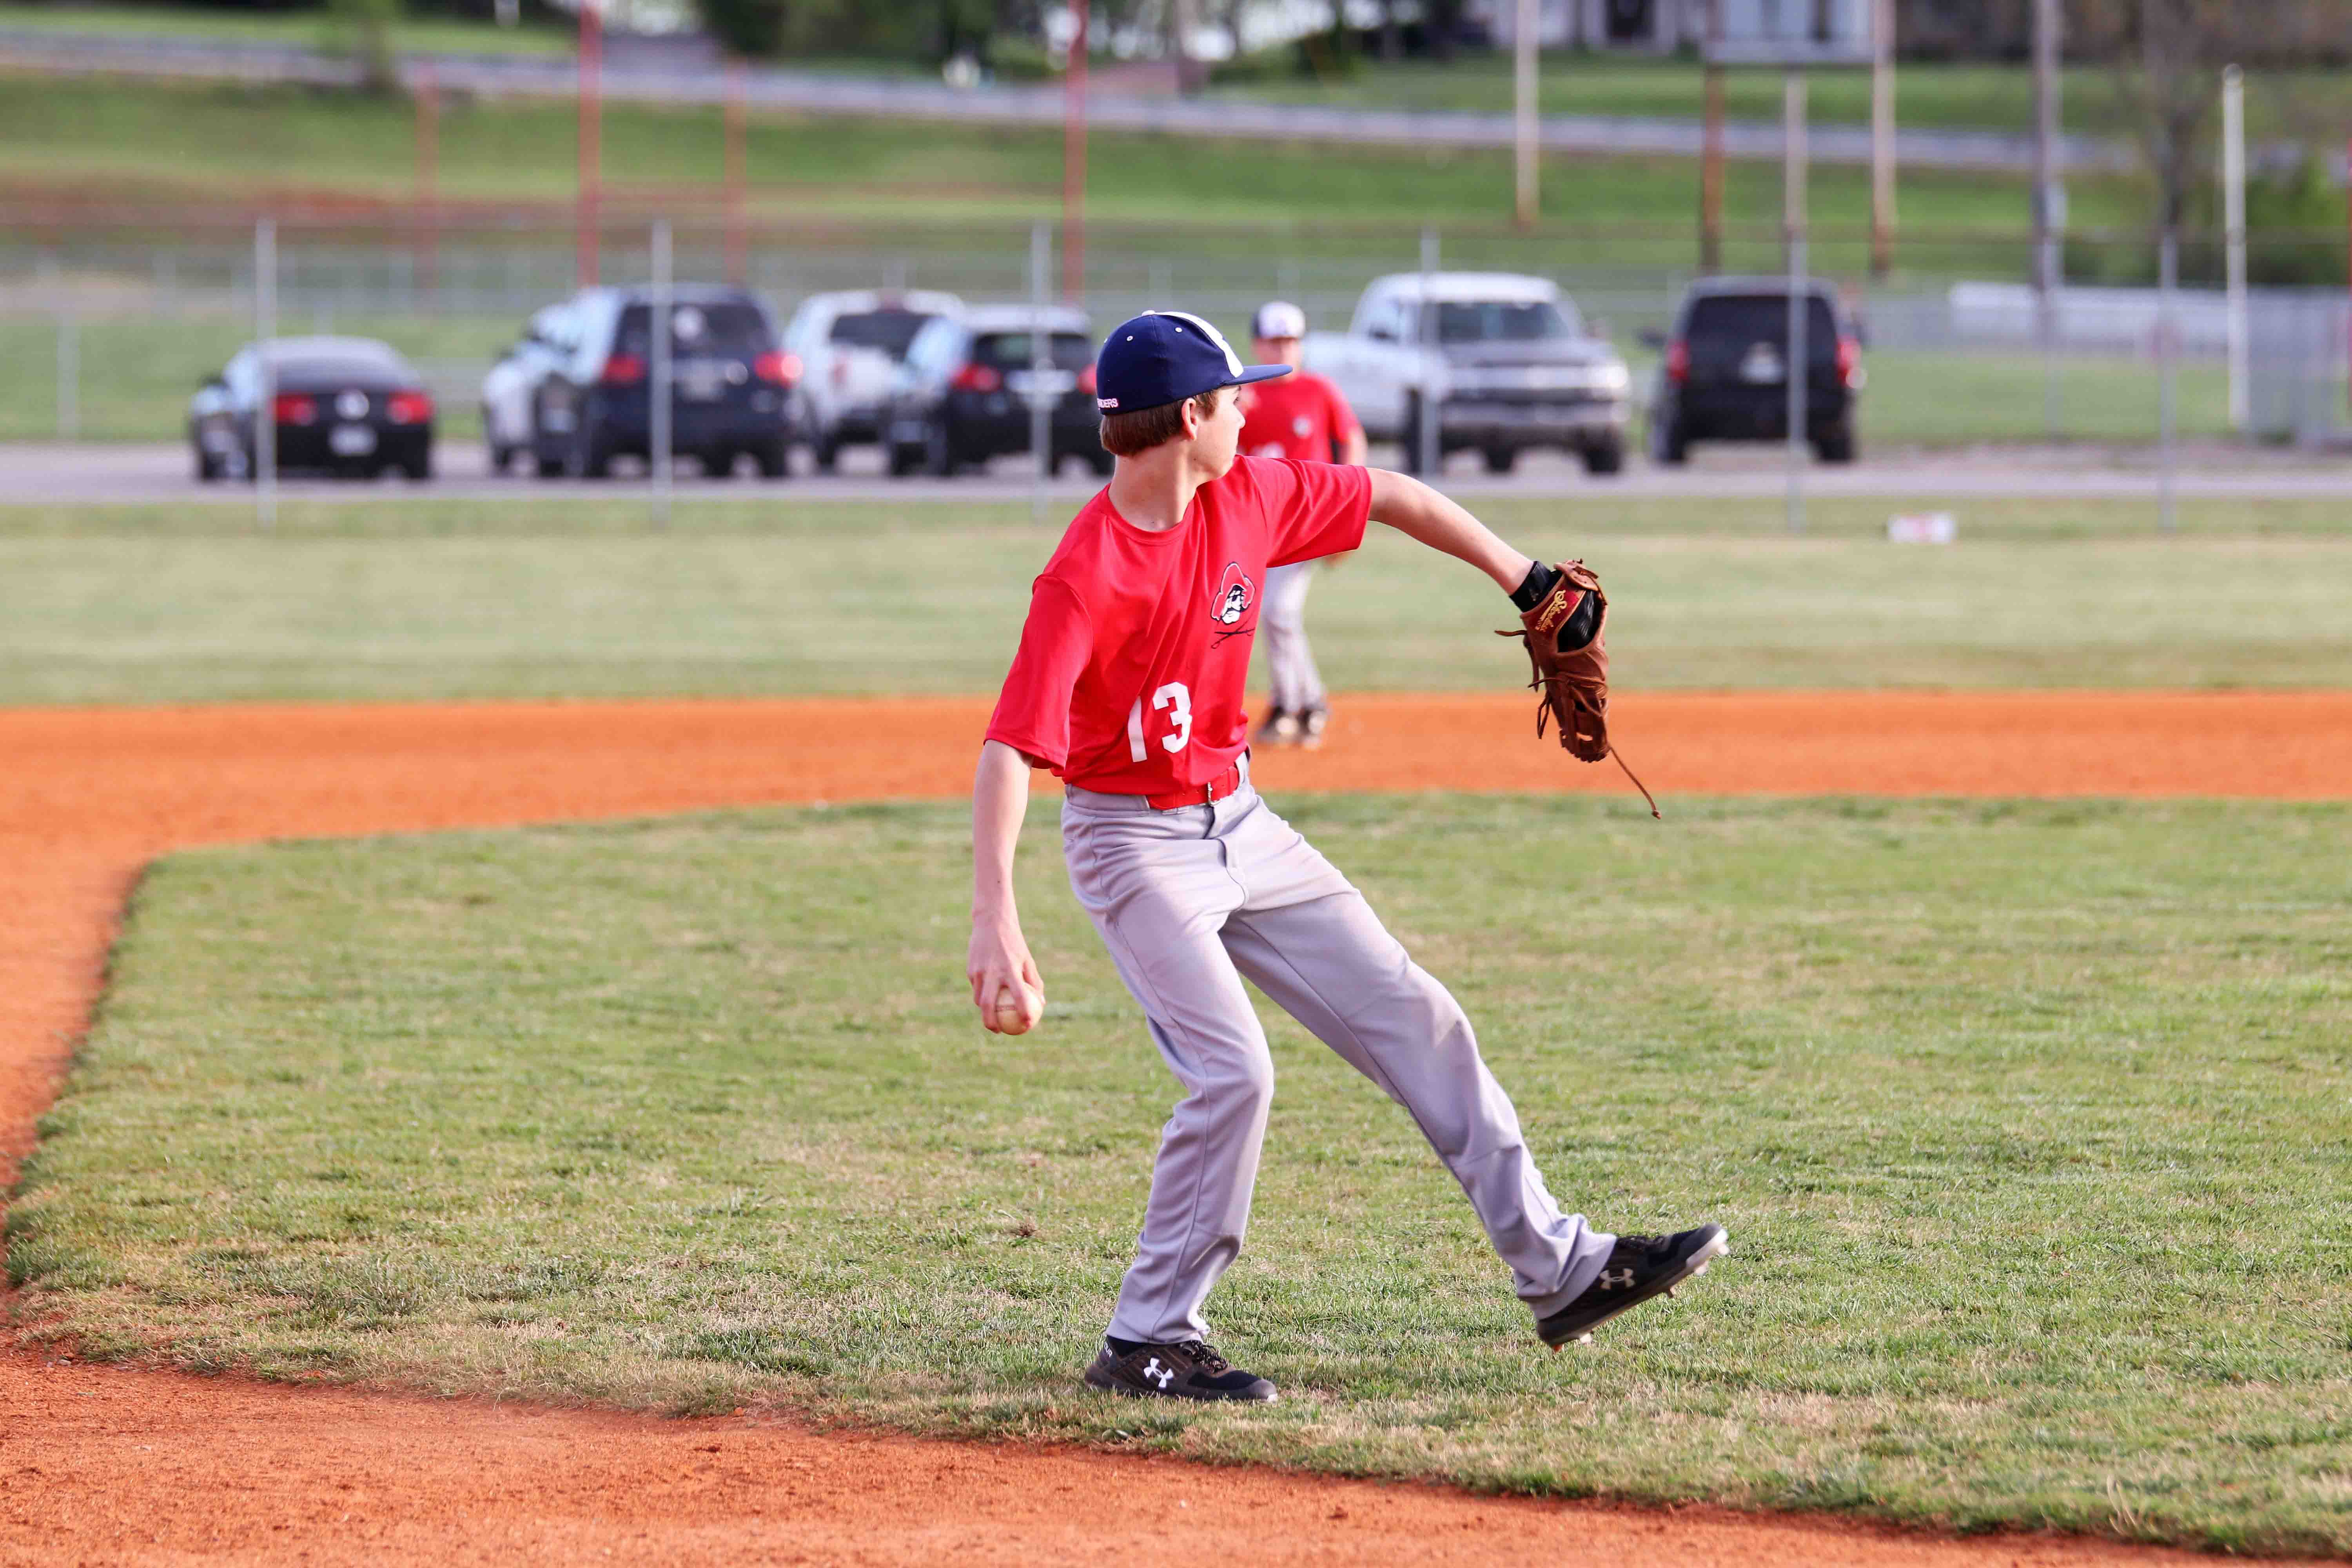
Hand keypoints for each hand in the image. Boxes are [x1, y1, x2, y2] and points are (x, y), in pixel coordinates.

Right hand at [967, 917, 1045, 1034]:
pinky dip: (982, 993)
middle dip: (991, 1023)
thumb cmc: (1014, 942)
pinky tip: (988, 995)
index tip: (1027, 1025)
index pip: (1019, 997)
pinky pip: (976, 988)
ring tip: (993, 1016)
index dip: (1024, 1013)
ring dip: (985, 1010)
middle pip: (988, 1006)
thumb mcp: (1027, 959)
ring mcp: (979, 971)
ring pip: (979, 999)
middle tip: (998, 1031)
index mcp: (1011, 970)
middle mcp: (993, 972)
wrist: (991, 921)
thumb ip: (1034, 981)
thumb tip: (1040, 1003)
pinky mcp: (970, 969)